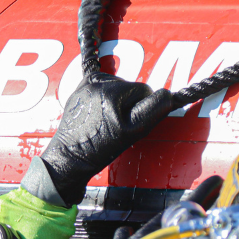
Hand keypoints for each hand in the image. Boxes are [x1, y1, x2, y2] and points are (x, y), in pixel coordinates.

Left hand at [38, 74, 171, 207]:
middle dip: (128, 104)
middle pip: (130, 86)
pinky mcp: (79, 87)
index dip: (142, 109)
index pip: (144, 90)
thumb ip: (154, 109)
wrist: (70, 157)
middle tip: (114, 126)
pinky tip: (101, 84)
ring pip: (117, 87)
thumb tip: (169, 94)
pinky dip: (104, 88)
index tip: (127, 124)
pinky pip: (100, 82)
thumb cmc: (101, 147)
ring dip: (116, 102)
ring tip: (104, 122)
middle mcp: (97, 81)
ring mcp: (85, 82)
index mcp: (111, 90)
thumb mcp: (133, 132)